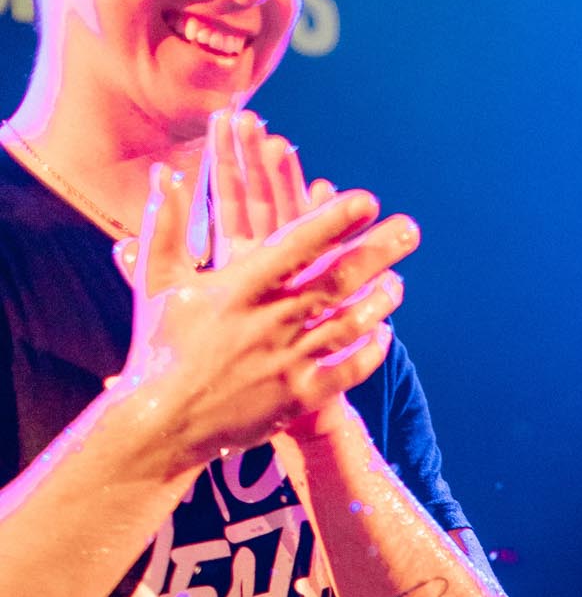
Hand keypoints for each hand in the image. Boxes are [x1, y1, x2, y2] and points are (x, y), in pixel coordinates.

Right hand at [117, 152, 410, 467]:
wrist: (163, 423)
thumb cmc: (158, 347)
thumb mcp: (156, 281)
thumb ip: (165, 224)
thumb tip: (162, 173)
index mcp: (237, 288)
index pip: (295, 246)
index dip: (334, 221)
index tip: (366, 200)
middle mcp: (268, 322)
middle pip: (335, 280)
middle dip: (377, 252)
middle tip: (410, 229)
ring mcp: (286, 361)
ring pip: (348, 324)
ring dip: (379, 301)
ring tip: (399, 281)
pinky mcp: (296, 397)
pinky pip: (345, 372)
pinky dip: (369, 352)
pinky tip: (385, 335)